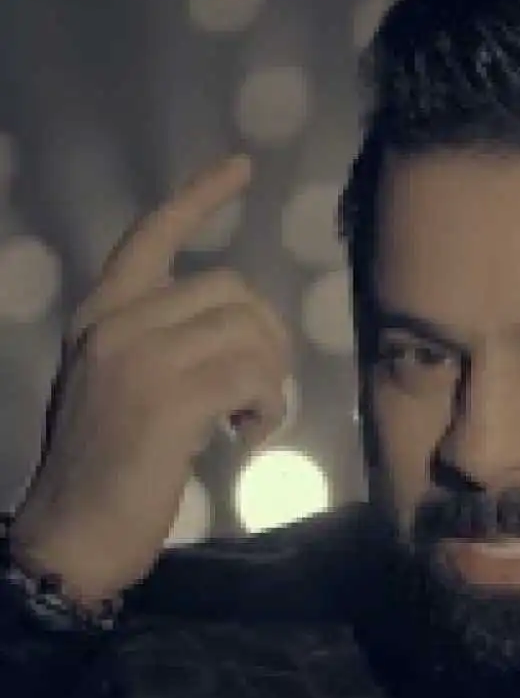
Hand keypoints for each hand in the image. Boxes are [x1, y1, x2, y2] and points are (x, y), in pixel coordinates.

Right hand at [8, 153, 293, 606]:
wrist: (72, 530)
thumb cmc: (102, 466)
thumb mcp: (119, 386)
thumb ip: (161, 345)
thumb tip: (235, 335)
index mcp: (102, 313)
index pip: (153, 235)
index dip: (200, 197)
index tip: (240, 167)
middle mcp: (117, 322)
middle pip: (233, 290)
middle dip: (266, 337)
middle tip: (258, 388)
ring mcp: (141, 358)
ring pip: (250, 333)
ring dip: (269, 381)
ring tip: (248, 421)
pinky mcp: (170, 400)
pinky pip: (254, 377)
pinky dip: (268, 409)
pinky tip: (246, 439)